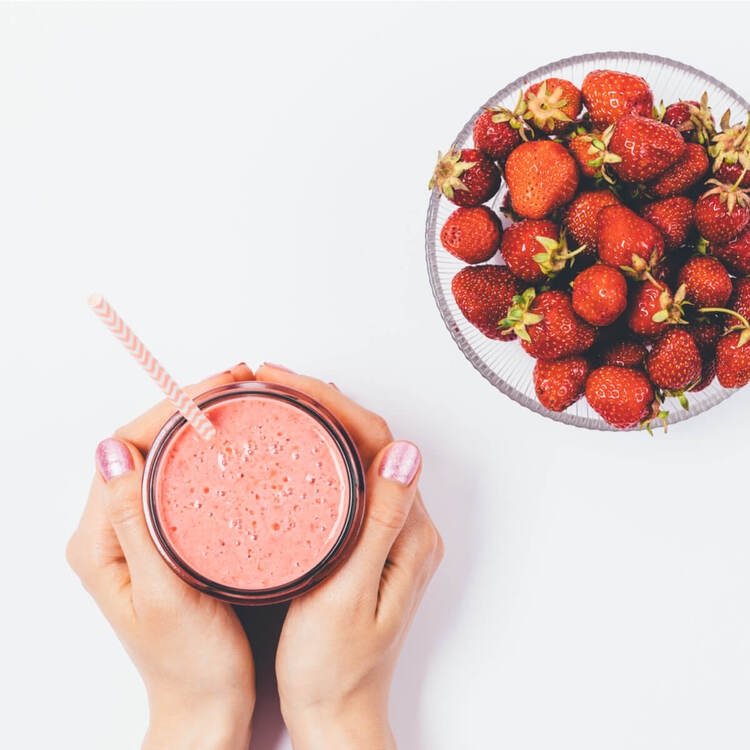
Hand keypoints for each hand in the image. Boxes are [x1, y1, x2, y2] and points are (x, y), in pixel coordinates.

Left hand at [67, 364, 256, 749]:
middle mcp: (113, 531)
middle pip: (144, 444)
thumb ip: (133, 524)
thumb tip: (110, 450)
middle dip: (190, 406)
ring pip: (165, 458)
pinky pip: (182, 480)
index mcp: (98, 541)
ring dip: (201, 424)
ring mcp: (142, 534)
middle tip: (241, 384)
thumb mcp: (162, 596)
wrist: (206, 708)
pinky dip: (209, 453)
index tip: (217, 388)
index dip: (170, 408)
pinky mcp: (169, 540)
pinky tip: (240, 445)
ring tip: (244, 402)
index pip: (124, 448)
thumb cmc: (189, 665)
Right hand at [256, 364, 442, 749]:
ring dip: (321, 421)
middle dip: (323, 402)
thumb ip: (379, 522)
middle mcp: (407, 526)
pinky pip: (348, 479)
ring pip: (357, 455)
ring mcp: (388, 533)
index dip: (332, 403)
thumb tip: (404, 450)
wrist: (337, 716)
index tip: (285, 382)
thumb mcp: (348, 595)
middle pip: (370, 440)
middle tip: (272, 381)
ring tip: (277, 399)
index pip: (377, 441)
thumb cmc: (335, 670)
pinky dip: (320, 453)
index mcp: (409, 533)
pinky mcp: (368, 543)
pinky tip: (292, 446)